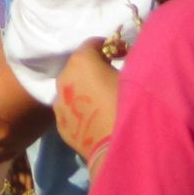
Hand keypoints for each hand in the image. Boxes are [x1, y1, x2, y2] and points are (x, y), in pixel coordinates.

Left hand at [54, 41, 119, 174]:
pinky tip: (96, 121)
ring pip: (72, 89)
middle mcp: (64, 78)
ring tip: (104, 104)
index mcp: (81, 61)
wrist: (121, 150)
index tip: (120, 55)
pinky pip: (71, 111)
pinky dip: (81, 111)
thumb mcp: (135, 79)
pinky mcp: (60, 125)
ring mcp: (59, 103)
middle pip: (79, 67)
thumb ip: (126, 64)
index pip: (92, 44)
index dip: (107, 48)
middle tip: (112, 80)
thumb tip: (126, 59)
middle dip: (94, 70)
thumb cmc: (131, 109)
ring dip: (85, 91)